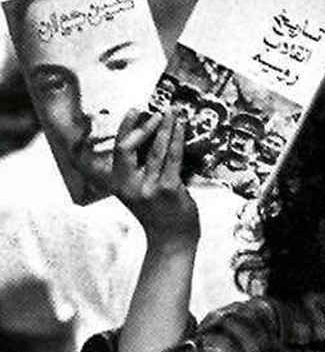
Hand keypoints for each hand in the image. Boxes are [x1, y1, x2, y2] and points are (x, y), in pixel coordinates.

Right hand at [112, 108, 199, 245]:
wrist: (171, 240)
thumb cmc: (159, 214)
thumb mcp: (139, 193)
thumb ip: (139, 170)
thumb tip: (150, 136)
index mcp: (119, 185)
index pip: (117, 151)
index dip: (124, 128)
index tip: (133, 111)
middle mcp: (130, 186)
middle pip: (127, 147)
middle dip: (142, 126)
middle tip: (155, 111)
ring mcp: (148, 188)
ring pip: (154, 150)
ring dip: (165, 127)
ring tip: (171, 112)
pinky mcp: (168, 189)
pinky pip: (172, 158)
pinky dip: (177, 139)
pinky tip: (180, 128)